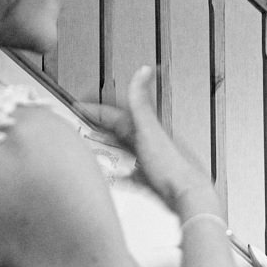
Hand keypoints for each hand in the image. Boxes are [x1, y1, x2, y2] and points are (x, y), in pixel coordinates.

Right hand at [77, 66, 217, 215]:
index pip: (116, 113)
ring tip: (93, 145)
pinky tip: (114, 177)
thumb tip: (143, 70)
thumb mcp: (150, 129)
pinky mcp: (152, 180)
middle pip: (120, 130)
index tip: (78, 106)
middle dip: (100, 125)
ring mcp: (151, 160)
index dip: (96, 109)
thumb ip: (142, 103)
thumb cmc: (171, 165)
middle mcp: (149, 142)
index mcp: (147, 128)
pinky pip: (131, 174)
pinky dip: (120, 173)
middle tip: (81, 122)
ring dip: (109, 146)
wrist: (188, 196)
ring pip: (125, 149)